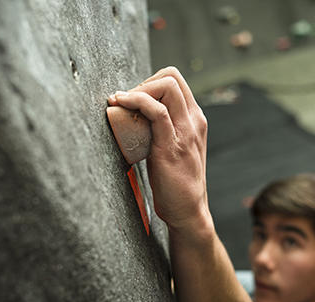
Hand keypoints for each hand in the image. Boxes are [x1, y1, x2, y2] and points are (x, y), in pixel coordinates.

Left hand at [108, 67, 210, 230]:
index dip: (151, 82)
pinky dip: (135, 101)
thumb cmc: (176, 183)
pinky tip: (120, 104)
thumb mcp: (174, 148)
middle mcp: (193, 120)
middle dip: (143, 82)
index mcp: (195, 119)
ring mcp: (185, 131)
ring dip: (138, 89)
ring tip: (122, 104)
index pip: (176, 80)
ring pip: (166, 86)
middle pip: (171, 76)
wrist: (188, 210)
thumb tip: (135, 118)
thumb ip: (163, 131)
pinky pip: (156, 111)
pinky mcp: (171, 145)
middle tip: (127, 102)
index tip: (134, 99)